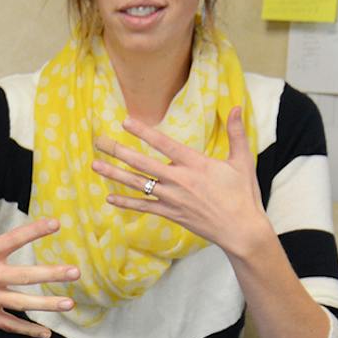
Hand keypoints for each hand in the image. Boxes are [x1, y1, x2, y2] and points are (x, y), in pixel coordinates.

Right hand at [0, 176, 78, 337]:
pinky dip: (26, 331)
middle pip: (22, 277)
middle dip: (50, 275)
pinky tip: (46, 334)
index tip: (57, 224)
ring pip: (19, 304)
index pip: (11, 240)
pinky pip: (7, 325)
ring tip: (69, 304)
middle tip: (75, 272)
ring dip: (45, 306)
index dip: (34, 231)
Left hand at [91, 107, 270, 259]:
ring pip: (138, 184)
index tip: (125, 122)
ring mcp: (173, 199)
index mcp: (196, 164)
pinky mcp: (171, 214)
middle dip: (118, 151)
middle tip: (98, 141)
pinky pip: (143, 207)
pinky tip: (109, 198)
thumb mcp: (242, 161)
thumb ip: (236, 133)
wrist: (241, 230)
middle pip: (142, 163)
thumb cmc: (243, 195)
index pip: (164, 144)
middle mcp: (179, 180)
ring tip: (95, 166)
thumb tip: (235, 106)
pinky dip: (126, 203)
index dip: (144, 132)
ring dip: (114, 175)